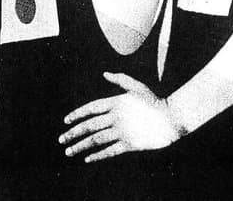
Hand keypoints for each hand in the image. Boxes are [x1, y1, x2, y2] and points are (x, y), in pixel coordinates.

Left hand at [59, 72, 179, 162]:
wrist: (170, 117)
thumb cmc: (153, 100)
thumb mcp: (136, 86)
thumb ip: (120, 79)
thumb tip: (104, 73)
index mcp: (116, 102)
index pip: (91, 108)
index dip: (77, 114)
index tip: (65, 121)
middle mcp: (116, 117)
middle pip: (90, 125)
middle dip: (73, 133)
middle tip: (61, 140)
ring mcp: (122, 131)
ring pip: (96, 139)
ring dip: (80, 146)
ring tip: (69, 151)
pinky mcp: (130, 144)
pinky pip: (110, 151)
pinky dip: (97, 156)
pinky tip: (87, 158)